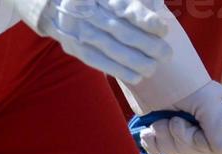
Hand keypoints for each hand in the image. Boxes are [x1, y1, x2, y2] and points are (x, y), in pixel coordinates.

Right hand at [33, 0, 170, 85]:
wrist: (55, 5)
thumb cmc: (95, 1)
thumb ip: (134, 0)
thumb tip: (155, 7)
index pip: (126, 8)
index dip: (146, 20)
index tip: (163, 30)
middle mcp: (88, 11)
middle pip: (121, 31)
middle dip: (147, 45)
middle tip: (166, 54)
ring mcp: (79, 30)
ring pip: (112, 48)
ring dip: (136, 62)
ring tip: (153, 68)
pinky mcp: (74, 47)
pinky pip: (98, 61)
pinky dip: (119, 70)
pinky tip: (136, 77)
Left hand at [137, 81, 221, 153]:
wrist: (149, 68)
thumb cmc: (182, 79)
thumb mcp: (207, 100)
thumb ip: (218, 127)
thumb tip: (221, 153)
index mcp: (218, 117)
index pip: (215, 147)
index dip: (198, 141)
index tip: (186, 123)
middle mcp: (202, 125)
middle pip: (194, 151)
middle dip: (178, 137)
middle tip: (171, 119)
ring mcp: (180, 128)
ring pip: (175, 151)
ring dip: (163, 137)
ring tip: (158, 121)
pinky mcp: (161, 130)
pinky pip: (158, 149)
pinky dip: (152, 141)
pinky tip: (148, 130)